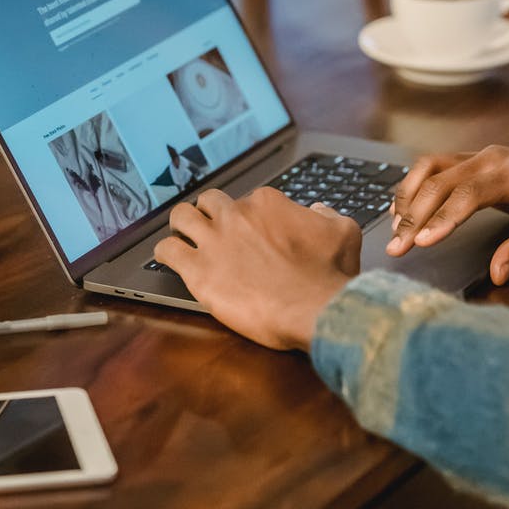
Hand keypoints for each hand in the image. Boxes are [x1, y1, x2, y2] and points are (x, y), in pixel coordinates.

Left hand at [153, 187, 361, 350]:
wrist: (314, 308)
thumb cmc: (328, 275)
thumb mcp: (343, 232)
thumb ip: (325, 215)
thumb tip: (316, 210)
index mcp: (266, 203)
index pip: (247, 200)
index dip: (248, 217)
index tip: (252, 232)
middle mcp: (236, 215)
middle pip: (209, 201)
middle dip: (209, 213)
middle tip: (212, 229)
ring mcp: (214, 241)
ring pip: (181, 216)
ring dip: (181, 225)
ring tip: (183, 237)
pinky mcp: (198, 270)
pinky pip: (167, 251)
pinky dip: (165, 253)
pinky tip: (169, 259)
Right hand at [388, 135, 508, 284]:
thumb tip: (497, 274)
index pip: (468, 194)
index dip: (442, 218)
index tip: (422, 242)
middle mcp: (492, 159)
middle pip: (440, 180)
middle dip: (414, 215)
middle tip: (397, 248)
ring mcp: (482, 156)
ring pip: (431, 167)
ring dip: (409, 196)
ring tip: (395, 229)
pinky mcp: (476, 160)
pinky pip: (437, 165)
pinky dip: (415, 184)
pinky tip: (403, 208)